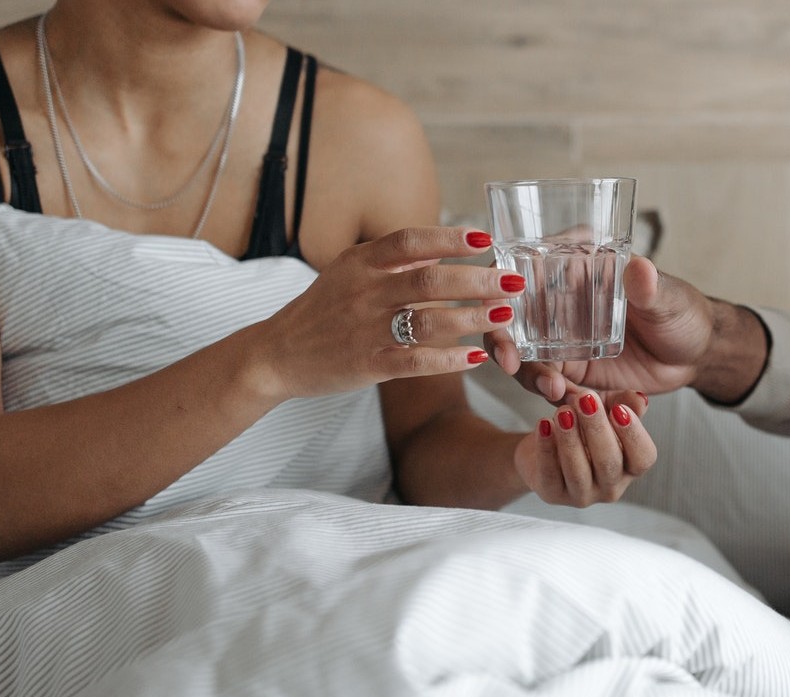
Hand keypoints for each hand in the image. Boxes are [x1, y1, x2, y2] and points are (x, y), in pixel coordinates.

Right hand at [256, 227, 522, 397]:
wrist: (277, 354)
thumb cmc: (323, 309)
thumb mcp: (350, 271)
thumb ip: (394, 259)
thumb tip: (443, 246)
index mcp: (361, 263)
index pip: (410, 241)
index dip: (449, 239)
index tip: (485, 240)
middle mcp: (364, 292)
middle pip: (428, 282)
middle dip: (476, 281)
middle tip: (512, 282)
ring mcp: (366, 330)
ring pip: (428, 322)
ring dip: (472, 319)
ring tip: (504, 316)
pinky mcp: (368, 364)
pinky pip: (415, 361)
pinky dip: (448, 360)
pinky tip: (475, 358)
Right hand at [487, 256, 761, 403]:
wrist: (696, 356)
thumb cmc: (683, 313)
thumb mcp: (669, 299)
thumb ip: (649, 289)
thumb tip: (640, 267)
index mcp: (574, 271)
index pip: (523, 273)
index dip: (502, 291)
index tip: (502, 311)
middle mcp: (558, 306)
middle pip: (511, 322)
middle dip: (503, 344)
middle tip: (511, 364)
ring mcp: (561, 343)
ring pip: (525, 361)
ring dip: (532, 377)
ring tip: (559, 393)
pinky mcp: (572, 376)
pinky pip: (553, 390)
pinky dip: (563, 401)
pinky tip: (585, 405)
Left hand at [513, 390, 655, 506]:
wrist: (545, 444)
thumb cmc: (583, 429)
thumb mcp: (605, 410)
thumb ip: (624, 403)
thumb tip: (640, 399)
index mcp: (630, 467)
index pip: (643, 457)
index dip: (633, 434)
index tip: (618, 409)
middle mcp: (610, 486)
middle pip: (609, 463)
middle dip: (597, 429)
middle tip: (585, 399)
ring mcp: (582, 495)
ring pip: (578, 472)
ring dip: (571, 439)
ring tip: (563, 412)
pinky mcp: (553, 495)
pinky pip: (549, 474)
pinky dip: (546, 448)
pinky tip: (544, 424)